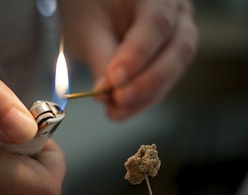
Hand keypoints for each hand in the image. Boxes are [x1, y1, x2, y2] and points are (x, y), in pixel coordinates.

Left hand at [60, 0, 197, 119]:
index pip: (156, 24)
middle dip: (146, 82)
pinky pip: (165, 80)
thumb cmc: (90, 8)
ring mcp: (179, 35)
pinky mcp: (170, 57)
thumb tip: (106, 94)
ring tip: (116, 110)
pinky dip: (144, 97)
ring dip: (145, 96)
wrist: (96, 7)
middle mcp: (177, 13)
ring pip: (174, 70)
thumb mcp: (88, 29)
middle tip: (118, 100)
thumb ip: (100, 59)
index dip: (138, 55)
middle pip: (177, 50)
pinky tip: (123, 108)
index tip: (116, 80)